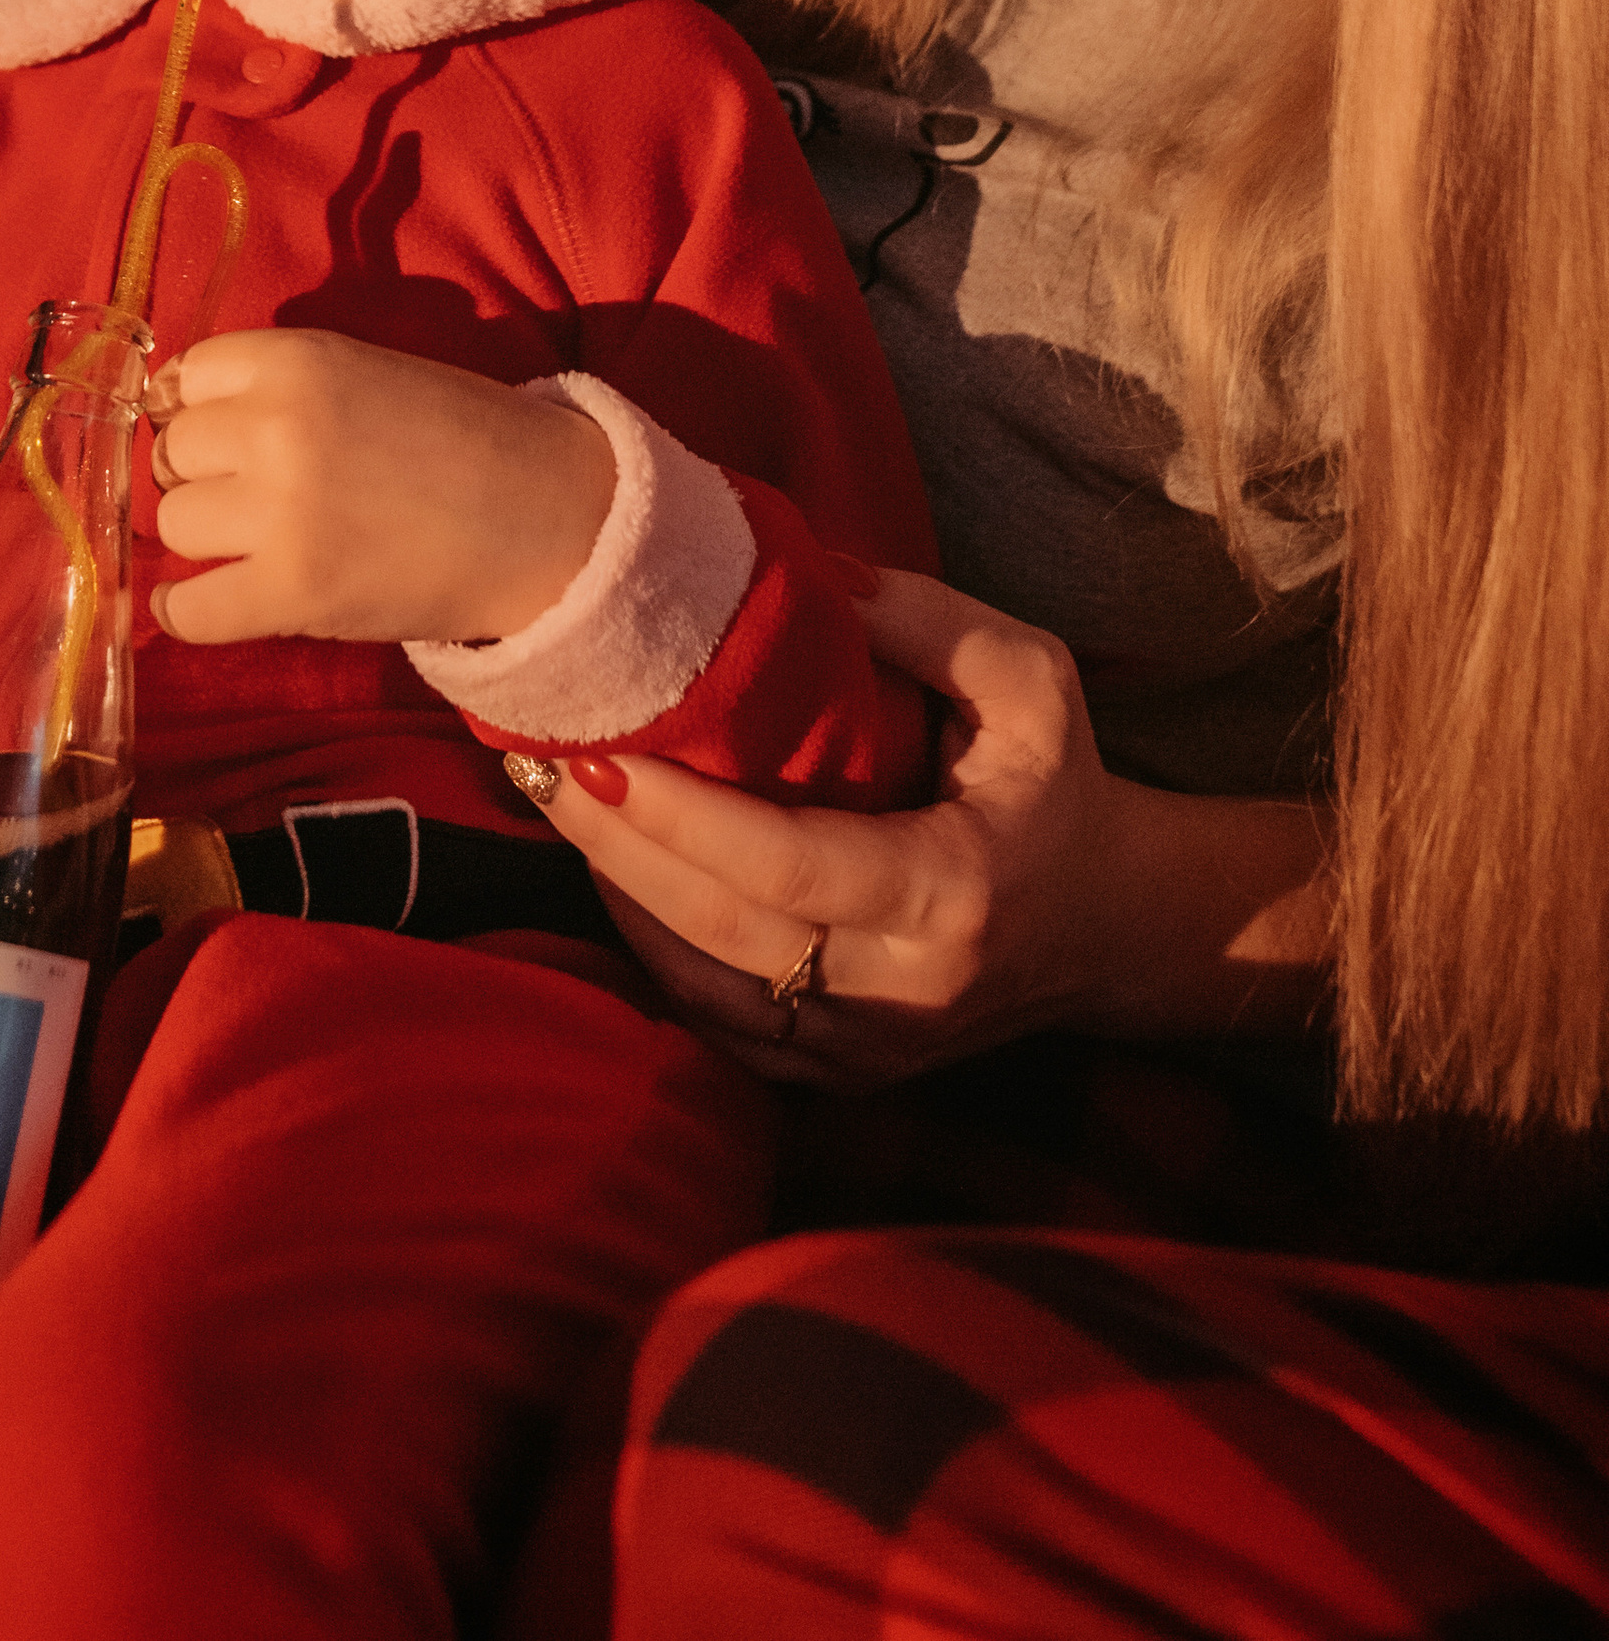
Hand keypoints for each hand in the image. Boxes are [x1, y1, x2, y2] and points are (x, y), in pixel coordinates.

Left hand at [144, 328, 616, 646]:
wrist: (550, 519)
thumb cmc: (464, 439)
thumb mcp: (365, 372)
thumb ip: (279, 385)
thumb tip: (174, 413)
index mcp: (300, 360)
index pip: (187, 379)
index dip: (202, 413)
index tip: (227, 438)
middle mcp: (278, 426)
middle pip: (172, 454)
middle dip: (205, 477)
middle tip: (259, 497)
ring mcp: (282, 512)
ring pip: (174, 526)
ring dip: (209, 540)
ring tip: (262, 546)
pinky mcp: (293, 592)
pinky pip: (189, 610)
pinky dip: (188, 613)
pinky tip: (217, 603)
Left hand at [530, 567, 1327, 1085]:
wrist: (1117, 929)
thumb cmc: (1061, 785)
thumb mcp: (1031, 679)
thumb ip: (926, 622)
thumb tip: (809, 573)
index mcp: (953, 892)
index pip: (790, 867)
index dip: (683, 817)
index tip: (599, 748)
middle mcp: (903, 991)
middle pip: (724, 932)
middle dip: (616, 847)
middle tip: (532, 759)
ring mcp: (868, 1050)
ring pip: (705, 989)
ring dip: (616, 898)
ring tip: (548, 801)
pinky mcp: (839, 1076)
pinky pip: (719, 1022)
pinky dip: (653, 951)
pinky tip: (608, 872)